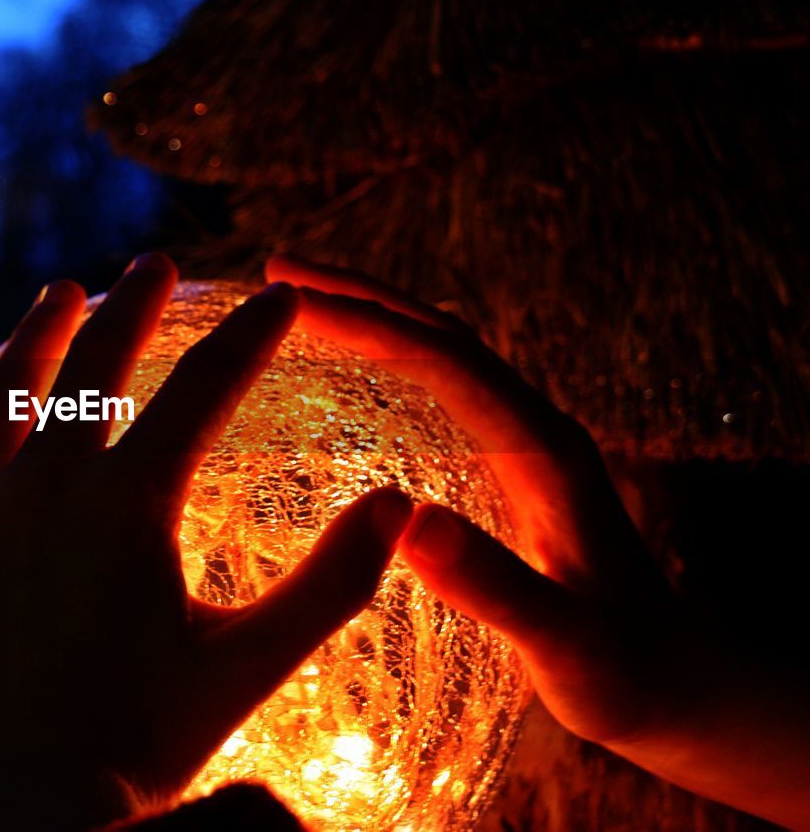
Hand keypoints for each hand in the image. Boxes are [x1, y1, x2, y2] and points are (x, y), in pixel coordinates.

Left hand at [0, 254, 414, 830]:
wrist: (11, 816)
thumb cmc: (139, 748)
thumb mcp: (247, 666)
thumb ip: (329, 583)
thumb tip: (400, 505)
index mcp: (131, 505)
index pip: (204, 390)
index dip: (248, 340)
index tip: (278, 302)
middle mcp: (48, 490)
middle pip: (95, 369)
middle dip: (131, 307)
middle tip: (152, 264)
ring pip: (4, 399)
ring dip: (33, 339)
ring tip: (57, 294)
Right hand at [267, 255, 809, 829]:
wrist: (675, 686)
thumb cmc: (622, 671)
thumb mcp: (563, 642)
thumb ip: (494, 585)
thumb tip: (407, 519)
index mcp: (544, 452)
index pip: (445, 360)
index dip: (368, 322)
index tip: (294, 298)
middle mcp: (535, 431)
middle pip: (441, 336)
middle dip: (362, 296)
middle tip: (279, 270)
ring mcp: (525, 447)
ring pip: (443, 356)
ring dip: (376, 319)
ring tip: (303, 304)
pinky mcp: (512, 470)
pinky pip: (444, 393)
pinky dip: (392, 362)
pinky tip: (356, 371)